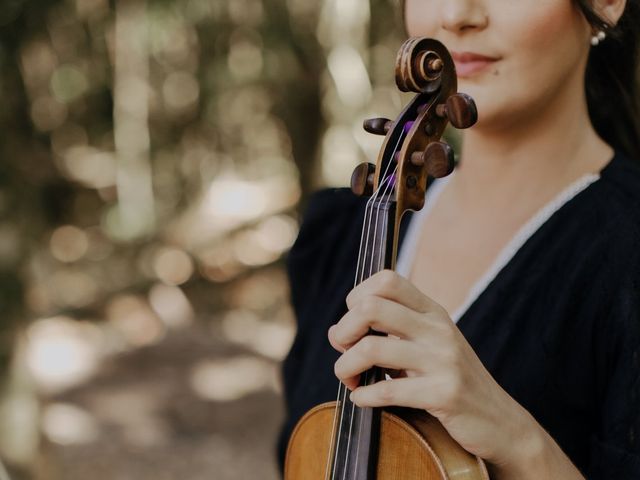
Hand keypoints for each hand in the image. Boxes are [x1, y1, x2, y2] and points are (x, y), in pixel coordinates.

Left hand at [327, 270, 543, 470]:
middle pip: (371, 307)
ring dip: (346, 368)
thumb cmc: (451, 381)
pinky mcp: (445, 394)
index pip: (386, 279)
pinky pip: (388, 390)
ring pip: (371, 348)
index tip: (354, 323)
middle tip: (344, 351)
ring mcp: (443, 360)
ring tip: (350, 380)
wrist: (501, 422)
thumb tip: (335, 333)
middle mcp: (438, 328)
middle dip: (344, 330)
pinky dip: (364, 397)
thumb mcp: (425, 347)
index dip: (358, 297)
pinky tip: (362, 400)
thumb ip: (385, 334)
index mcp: (432, 311)